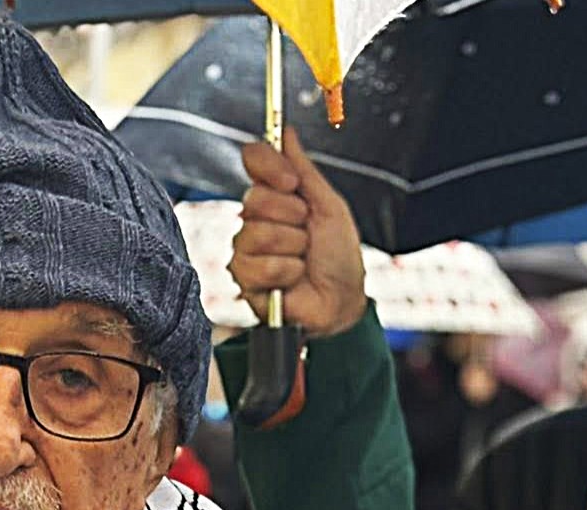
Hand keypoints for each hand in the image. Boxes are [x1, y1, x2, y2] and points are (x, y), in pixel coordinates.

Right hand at [229, 125, 366, 336]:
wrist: (342, 299)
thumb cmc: (338, 256)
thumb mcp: (329, 205)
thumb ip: (305, 170)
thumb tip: (287, 133)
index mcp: (275, 195)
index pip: (254, 160)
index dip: (270, 167)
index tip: (292, 183)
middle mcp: (254, 218)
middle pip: (255, 199)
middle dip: (292, 217)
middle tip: (307, 234)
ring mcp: (246, 249)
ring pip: (259, 234)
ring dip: (294, 249)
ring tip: (303, 260)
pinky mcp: (244, 279)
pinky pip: (261, 266)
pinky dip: (287, 272)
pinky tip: (293, 280)